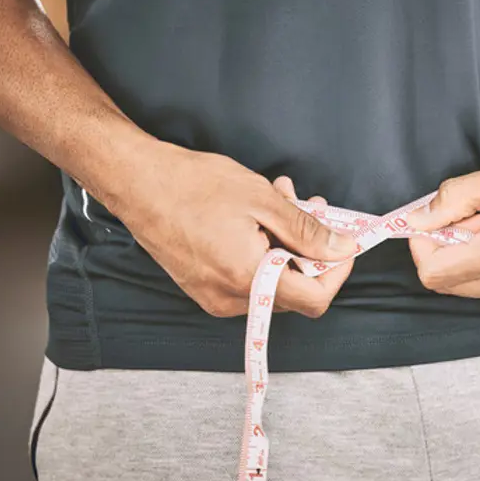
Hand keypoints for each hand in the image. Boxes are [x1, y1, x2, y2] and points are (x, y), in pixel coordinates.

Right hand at [113, 141, 354, 317]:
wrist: (135, 181)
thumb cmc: (192, 185)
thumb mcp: (263, 200)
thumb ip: (308, 230)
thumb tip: (342, 247)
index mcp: (247, 279)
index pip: (314, 299)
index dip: (337, 271)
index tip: (344, 242)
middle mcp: (229, 298)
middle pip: (294, 288)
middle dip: (310, 247)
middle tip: (308, 204)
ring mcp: (213, 294)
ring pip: (272, 277)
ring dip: (285, 240)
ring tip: (280, 196)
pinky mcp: (203, 284)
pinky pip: (248, 274)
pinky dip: (262, 245)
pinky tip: (257, 211)